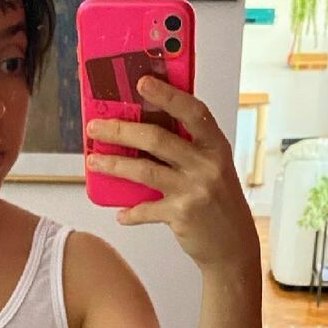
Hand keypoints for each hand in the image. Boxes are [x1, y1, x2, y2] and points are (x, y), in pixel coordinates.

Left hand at [85, 78, 258, 268]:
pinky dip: (131, 212)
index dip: (167, 95)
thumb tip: (145, 131)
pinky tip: (121, 213)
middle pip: (157, 139)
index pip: (192, 111)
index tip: (142, 82)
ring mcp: (195, 189)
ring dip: (114, 165)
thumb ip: (188, 149)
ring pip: (144, 171)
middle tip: (95, 128)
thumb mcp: (213, 168)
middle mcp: (207, 164)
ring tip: (94, 162)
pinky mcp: (182, 215)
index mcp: (215, 146)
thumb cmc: (219, 203)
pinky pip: (146, 209)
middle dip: (121, 131)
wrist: (234, 245)